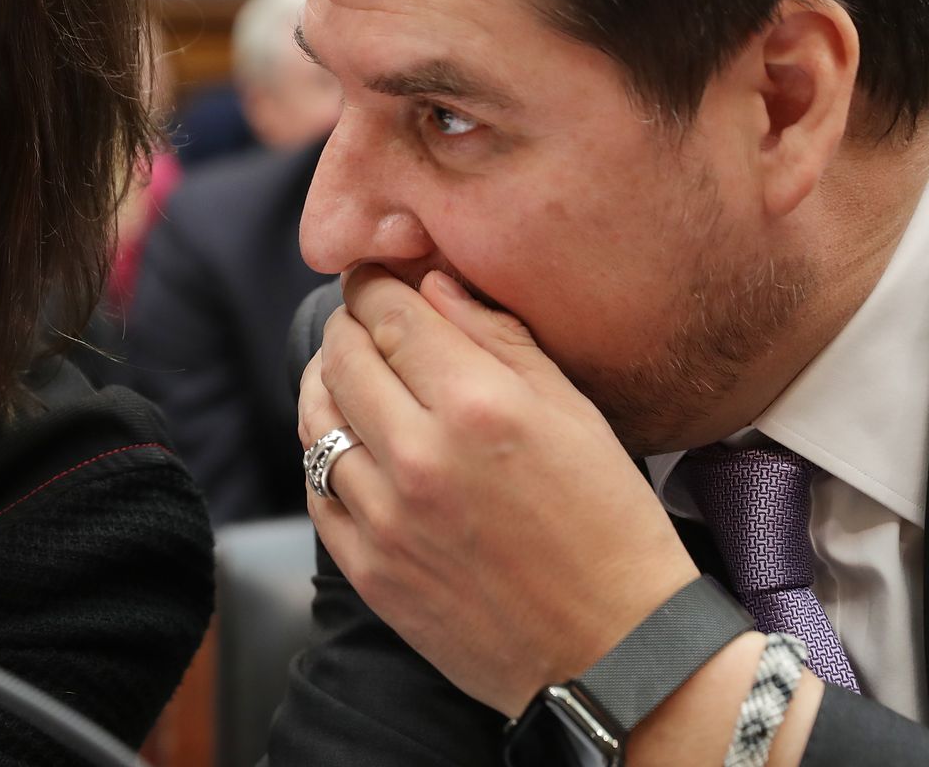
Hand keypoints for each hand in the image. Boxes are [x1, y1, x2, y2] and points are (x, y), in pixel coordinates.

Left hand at [298, 265, 696, 715]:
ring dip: (326, 386)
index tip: (373, 277)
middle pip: (341, 358)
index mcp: (478, 405)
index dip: (372, 283)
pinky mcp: (369, 570)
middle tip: (363, 322)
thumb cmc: (608, 523)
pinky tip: (350, 446)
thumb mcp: (573, 412)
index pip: (388, 314)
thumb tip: (434, 284)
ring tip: (348, 377)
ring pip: (315, 420)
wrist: (613, 651)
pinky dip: (325, 455)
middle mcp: (420, 456)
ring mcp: (385, 517)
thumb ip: (499, 338)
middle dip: (347, 327)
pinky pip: (316, 490)